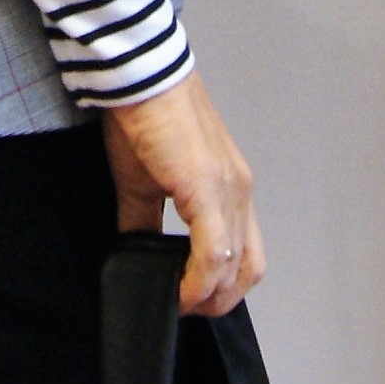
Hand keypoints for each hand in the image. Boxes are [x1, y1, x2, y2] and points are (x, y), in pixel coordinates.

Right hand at [100, 73, 263, 315]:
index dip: (218, 286)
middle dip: (217, 300)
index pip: (244, 253)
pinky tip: (177, 290)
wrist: (138, 75)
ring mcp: (229, 190)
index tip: (184, 299)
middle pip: (249, 269)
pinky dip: (199, 281)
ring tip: (177, 301)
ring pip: (236, 266)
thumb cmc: (142, 116)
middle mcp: (239, 191)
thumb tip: (135, 255)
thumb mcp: (141, 181)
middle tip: (183, 308)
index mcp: (229, 188)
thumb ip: (144, 222)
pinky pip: (215, 251)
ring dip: (209, 295)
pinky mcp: (207, 187)